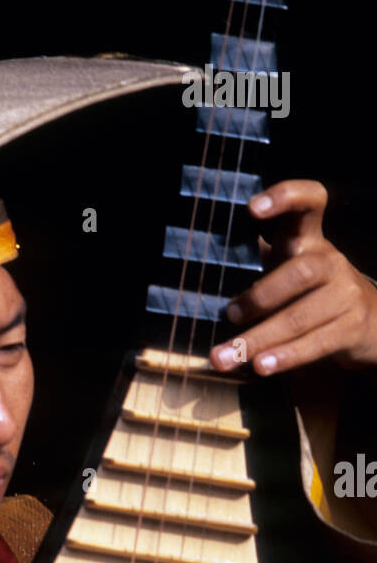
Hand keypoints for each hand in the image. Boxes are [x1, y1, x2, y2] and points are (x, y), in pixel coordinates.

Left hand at [210, 180, 376, 376]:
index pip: (310, 202)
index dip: (286, 197)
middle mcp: (330, 262)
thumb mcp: (288, 269)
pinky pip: (316, 343)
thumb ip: (258, 264)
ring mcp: (345, 295)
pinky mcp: (352, 327)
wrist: (369, 322)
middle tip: (229, 314)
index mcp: (310, 240)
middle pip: (300, 272)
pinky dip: (286, 356)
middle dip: (261, 296)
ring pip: (301, 317)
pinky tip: (261, 366)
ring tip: (227, 356)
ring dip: (259, 339)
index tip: (252, 208)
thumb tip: (203, 274)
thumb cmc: (310, 293)